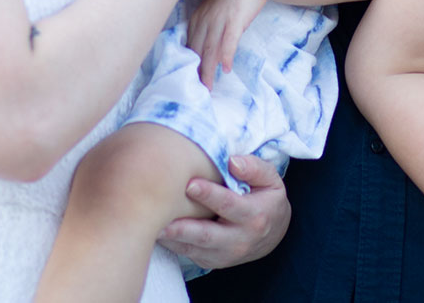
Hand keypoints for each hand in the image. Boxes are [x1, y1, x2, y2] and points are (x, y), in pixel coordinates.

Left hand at [157, 153, 290, 269]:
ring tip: (152, 227)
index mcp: (254, 216)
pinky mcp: (211, 261)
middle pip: (207, 235)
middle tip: (162, 217)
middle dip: (184, 227)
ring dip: (172, 239)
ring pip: (194, 248)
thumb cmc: (267, 199)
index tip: (190, 184)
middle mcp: (239, 239)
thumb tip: (232, 162)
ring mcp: (224, 254)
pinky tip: (155, 233)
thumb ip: (254, 168)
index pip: (229, 204)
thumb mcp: (271, 180)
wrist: (272, 235)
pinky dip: (172, 245)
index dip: (209, 195)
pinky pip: (188, 254)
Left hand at [187, 0, 271, 85]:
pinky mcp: (237, 18)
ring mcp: (221, 18)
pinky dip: (227, 54)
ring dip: (208, 69)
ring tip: (208, 87)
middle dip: (195, 71)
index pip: (189, 44)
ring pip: (211, 48)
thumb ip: (206, 23)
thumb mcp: (215, 7)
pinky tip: (227, 68)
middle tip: (194, 91)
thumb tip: (202, 44)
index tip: (186, 79)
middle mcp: (206, 18)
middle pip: (197, 49)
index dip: (188, 63)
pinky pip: (230, 39)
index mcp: (198, 16)